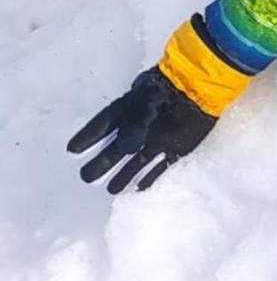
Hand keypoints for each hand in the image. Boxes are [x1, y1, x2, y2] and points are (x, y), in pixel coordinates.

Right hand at [67, 67, 216, 192]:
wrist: (201, 90)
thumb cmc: (169, 92)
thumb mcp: (145, 102)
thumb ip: (133, 126)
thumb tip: (125, 149)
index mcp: (129, 111)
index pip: (103, 126)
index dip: (88, 137)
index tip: (72, 150)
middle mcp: (141, 128)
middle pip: (117, 148)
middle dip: (103, 163)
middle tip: (87, 178)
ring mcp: (160, 138)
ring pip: (137, 160)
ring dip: (124, 175)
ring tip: (111, 190)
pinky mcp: (178, 146)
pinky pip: (161, 165)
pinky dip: (150, 177)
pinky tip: (139, 188)